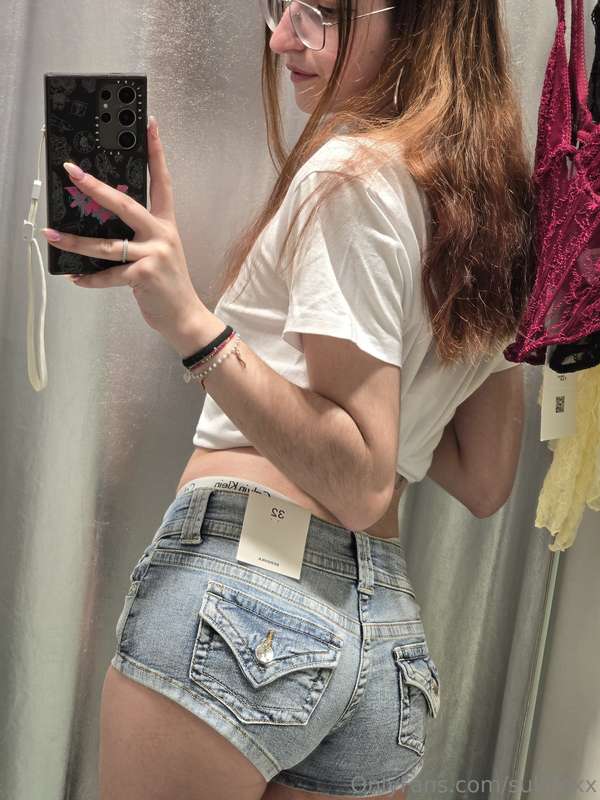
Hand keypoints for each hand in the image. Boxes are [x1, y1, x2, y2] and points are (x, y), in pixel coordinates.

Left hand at [41, 116, 205, 349]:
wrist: (185, 316)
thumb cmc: (168, 284)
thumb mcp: (159, 253)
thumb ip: (138, 237)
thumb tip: (101, 225)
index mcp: (166, 225)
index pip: (162, 181)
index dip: (156, 152)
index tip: (149, 125)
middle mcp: (161, 235)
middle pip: (125, 204)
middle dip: (95, 188)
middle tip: (72, 172)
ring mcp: (154, 255)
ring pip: (107, 244)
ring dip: (75, 242)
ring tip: (52, 235)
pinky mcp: (144, 275)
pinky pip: (109, 274)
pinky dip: (89, 278)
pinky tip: (75, 278)